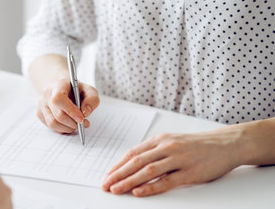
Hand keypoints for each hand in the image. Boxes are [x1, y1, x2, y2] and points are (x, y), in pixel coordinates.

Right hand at [37, 78, 99, 132]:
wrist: (64, 89)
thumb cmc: (76, 90)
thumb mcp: (89, 90)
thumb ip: (92, 100)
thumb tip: (85, 112)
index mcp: (58, 85)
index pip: (59, 99)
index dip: (70, 111)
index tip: (82, 119)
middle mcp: (46, 94)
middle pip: (58, 115)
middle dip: (73, 123)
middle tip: (83, 123)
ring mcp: (41, 104)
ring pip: (53, 123)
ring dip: (67, 128)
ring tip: (76, 125)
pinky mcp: (40, 113)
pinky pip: (50, 127)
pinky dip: (62, 129)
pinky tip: (68, 124)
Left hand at [102, 131, 242, 196]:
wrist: (225, 144)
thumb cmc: (196, 145)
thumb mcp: (172, 141)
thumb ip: (154, 151)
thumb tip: (132, 164)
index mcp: (160, 140)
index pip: (133, 153)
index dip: (118, 165)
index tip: (107, 176)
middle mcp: (167, 147)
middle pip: (136, 162)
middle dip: (118, 174)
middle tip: (106, 185)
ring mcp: (178, 159)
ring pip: (147, 171)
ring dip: (129, 181)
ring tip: (117, 189)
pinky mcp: (189, 172)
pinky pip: (166, 181)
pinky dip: (150, 187)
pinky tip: (139, 192)